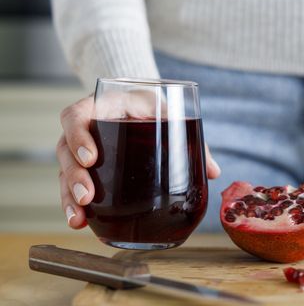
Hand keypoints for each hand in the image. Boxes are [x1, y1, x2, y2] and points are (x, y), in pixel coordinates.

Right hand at [57, 96, 221, 228]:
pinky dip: (74, 204)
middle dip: (74, 175)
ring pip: (64, 170)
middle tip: (88, 195)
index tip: (91, 157)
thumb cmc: (154, 108)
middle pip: (65, 149)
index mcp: (103, 106)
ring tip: (80, 215)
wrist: (144, 105)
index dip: (78, 135)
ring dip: (69, 195)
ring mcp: (81, 148)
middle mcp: (86, 127)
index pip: (76, 116)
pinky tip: (79, 221)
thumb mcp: (169, 113)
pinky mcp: (85, 167)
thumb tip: (214, 172)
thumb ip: (191, 140)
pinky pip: (71, 184)